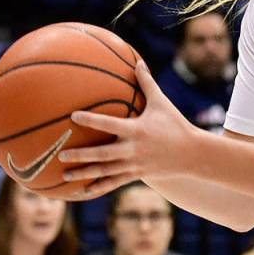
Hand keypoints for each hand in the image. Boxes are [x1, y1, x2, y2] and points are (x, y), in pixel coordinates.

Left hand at [58, 61, 200, 197]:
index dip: (91, 120)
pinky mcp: (137, 175)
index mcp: (137, 130)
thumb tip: (137, 62)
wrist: (192, 153)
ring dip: (85, 174)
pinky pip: (114, 182)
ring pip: (105, 171)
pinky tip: (83, 192)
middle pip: (103, 154)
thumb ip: (147, 83)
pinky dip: (98, 187)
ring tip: (65, 175)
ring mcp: (134, 164)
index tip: (73, 116)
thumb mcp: (162, 102)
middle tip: (61, 154)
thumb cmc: (175, 124)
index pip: (109, 124)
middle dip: (81, 155)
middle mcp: (133, 149)